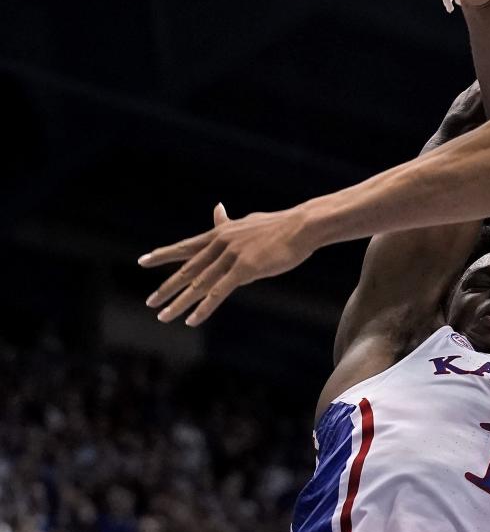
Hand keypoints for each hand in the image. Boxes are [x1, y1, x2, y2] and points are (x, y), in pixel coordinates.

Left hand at [139, 202, 316, 325]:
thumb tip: (218, 211)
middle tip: (150, 302)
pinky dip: (203, 308)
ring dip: (179, 303)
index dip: (163, 254)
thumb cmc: (281, 226)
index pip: (186, 246)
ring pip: (199, 284)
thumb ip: (229, 222)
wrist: (303, 226)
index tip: (143, 260)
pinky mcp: (244, 269)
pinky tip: (191, 320)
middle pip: (187, 269)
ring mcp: (231, 256)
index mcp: (221, 233)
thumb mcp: (249, 222)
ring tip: (163, 317)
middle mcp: (220, 244)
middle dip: (167, 287)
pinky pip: (218, 293)